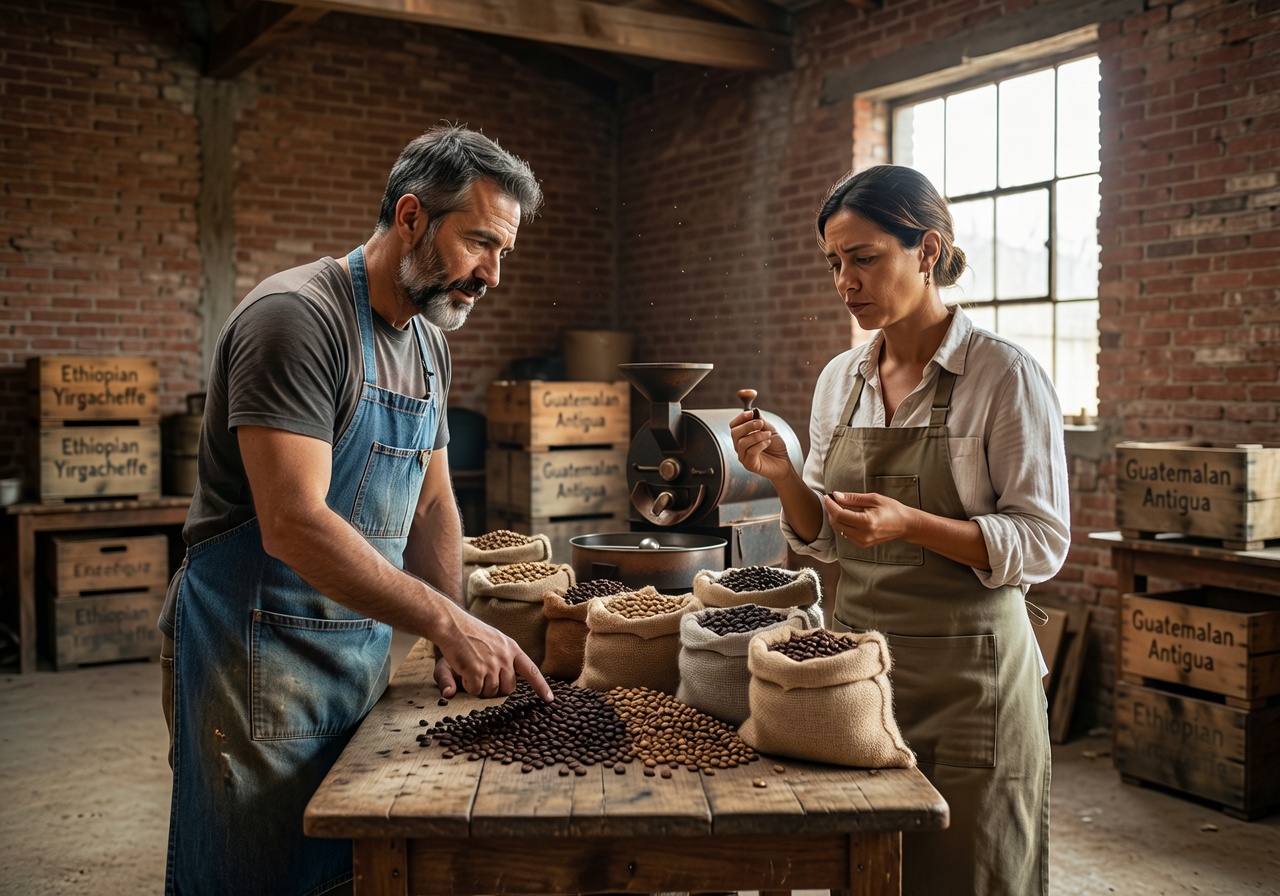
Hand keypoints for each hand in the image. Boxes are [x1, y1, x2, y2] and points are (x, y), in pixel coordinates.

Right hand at [433, 606, 552, 701]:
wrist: (450, 623)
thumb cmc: (468, 634)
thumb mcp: (489, 644)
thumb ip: (496, 663)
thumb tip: (491, 683)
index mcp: (511, 648)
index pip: (531, 670)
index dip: (541, 686)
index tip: (549, 699)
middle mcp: (505, 657)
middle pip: (509, 688)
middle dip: (496, 689)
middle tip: (481, 676)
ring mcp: (492, 665)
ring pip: (492, 692)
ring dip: (480, 688)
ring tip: (471, 669)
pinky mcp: (477, 671)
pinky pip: (477, 690)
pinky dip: (468, 686)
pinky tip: (463, 671)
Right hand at [729, 409, 792, 482]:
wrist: (784, 462)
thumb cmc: (776, 447)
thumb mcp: (770, 430)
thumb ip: (761, 421)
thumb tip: (754, 411)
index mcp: (742, 436)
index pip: (733, 425)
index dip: (741, 418)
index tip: (751, 413)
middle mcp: (740, 446)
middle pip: (734, 433)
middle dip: (748, 425)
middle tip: (761, 424)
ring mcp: (743, 456)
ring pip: (742, 443)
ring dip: (756, 435)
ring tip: (768, 435)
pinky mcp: (749, 465)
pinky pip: (750, 452)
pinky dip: (760, 445)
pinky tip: (768, 443)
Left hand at [824, 490, 913, 547]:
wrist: (905, 525)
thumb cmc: (892, 510)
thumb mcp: (873, 499)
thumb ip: (853, 498)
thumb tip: (837, 496)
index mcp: (867, 522)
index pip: (840, 515)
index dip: (831, 505)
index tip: (828, 496)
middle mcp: (863, 535)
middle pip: (837, 523)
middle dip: (832, 511)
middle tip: (833, 500)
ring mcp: (862, 541)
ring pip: (839, 529)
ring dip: (836, 518)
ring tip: (841, 506)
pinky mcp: (862, 544)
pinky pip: (846, 534)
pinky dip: (843, 524)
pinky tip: (848, 516)